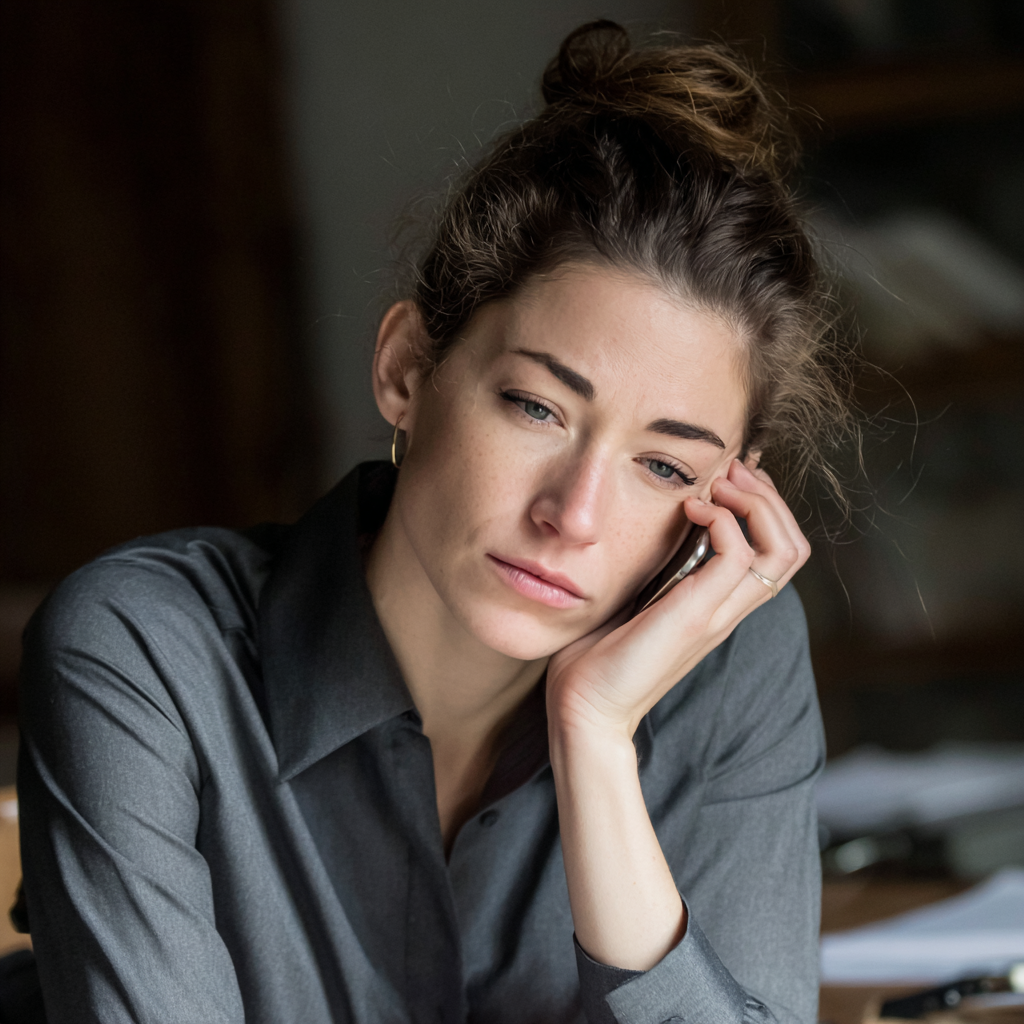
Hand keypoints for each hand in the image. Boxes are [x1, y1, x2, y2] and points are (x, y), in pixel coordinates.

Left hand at [546, 459, 810, 738]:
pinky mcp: (697, 615)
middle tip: (732, 471)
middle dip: (771, 497)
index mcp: (719, 605)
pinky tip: (690, 510)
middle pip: (794, 547)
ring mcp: (718, 614)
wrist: (586, 706)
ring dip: (757, 502)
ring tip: (720, 483)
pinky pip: (739, 555)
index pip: (777, 551)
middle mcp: (729, 609)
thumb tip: (656, 525)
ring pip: (785, 550)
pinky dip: (724, 519)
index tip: (729, 476)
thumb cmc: (599, 654)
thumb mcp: (637, 596)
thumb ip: (658, 567)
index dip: (765, 506)